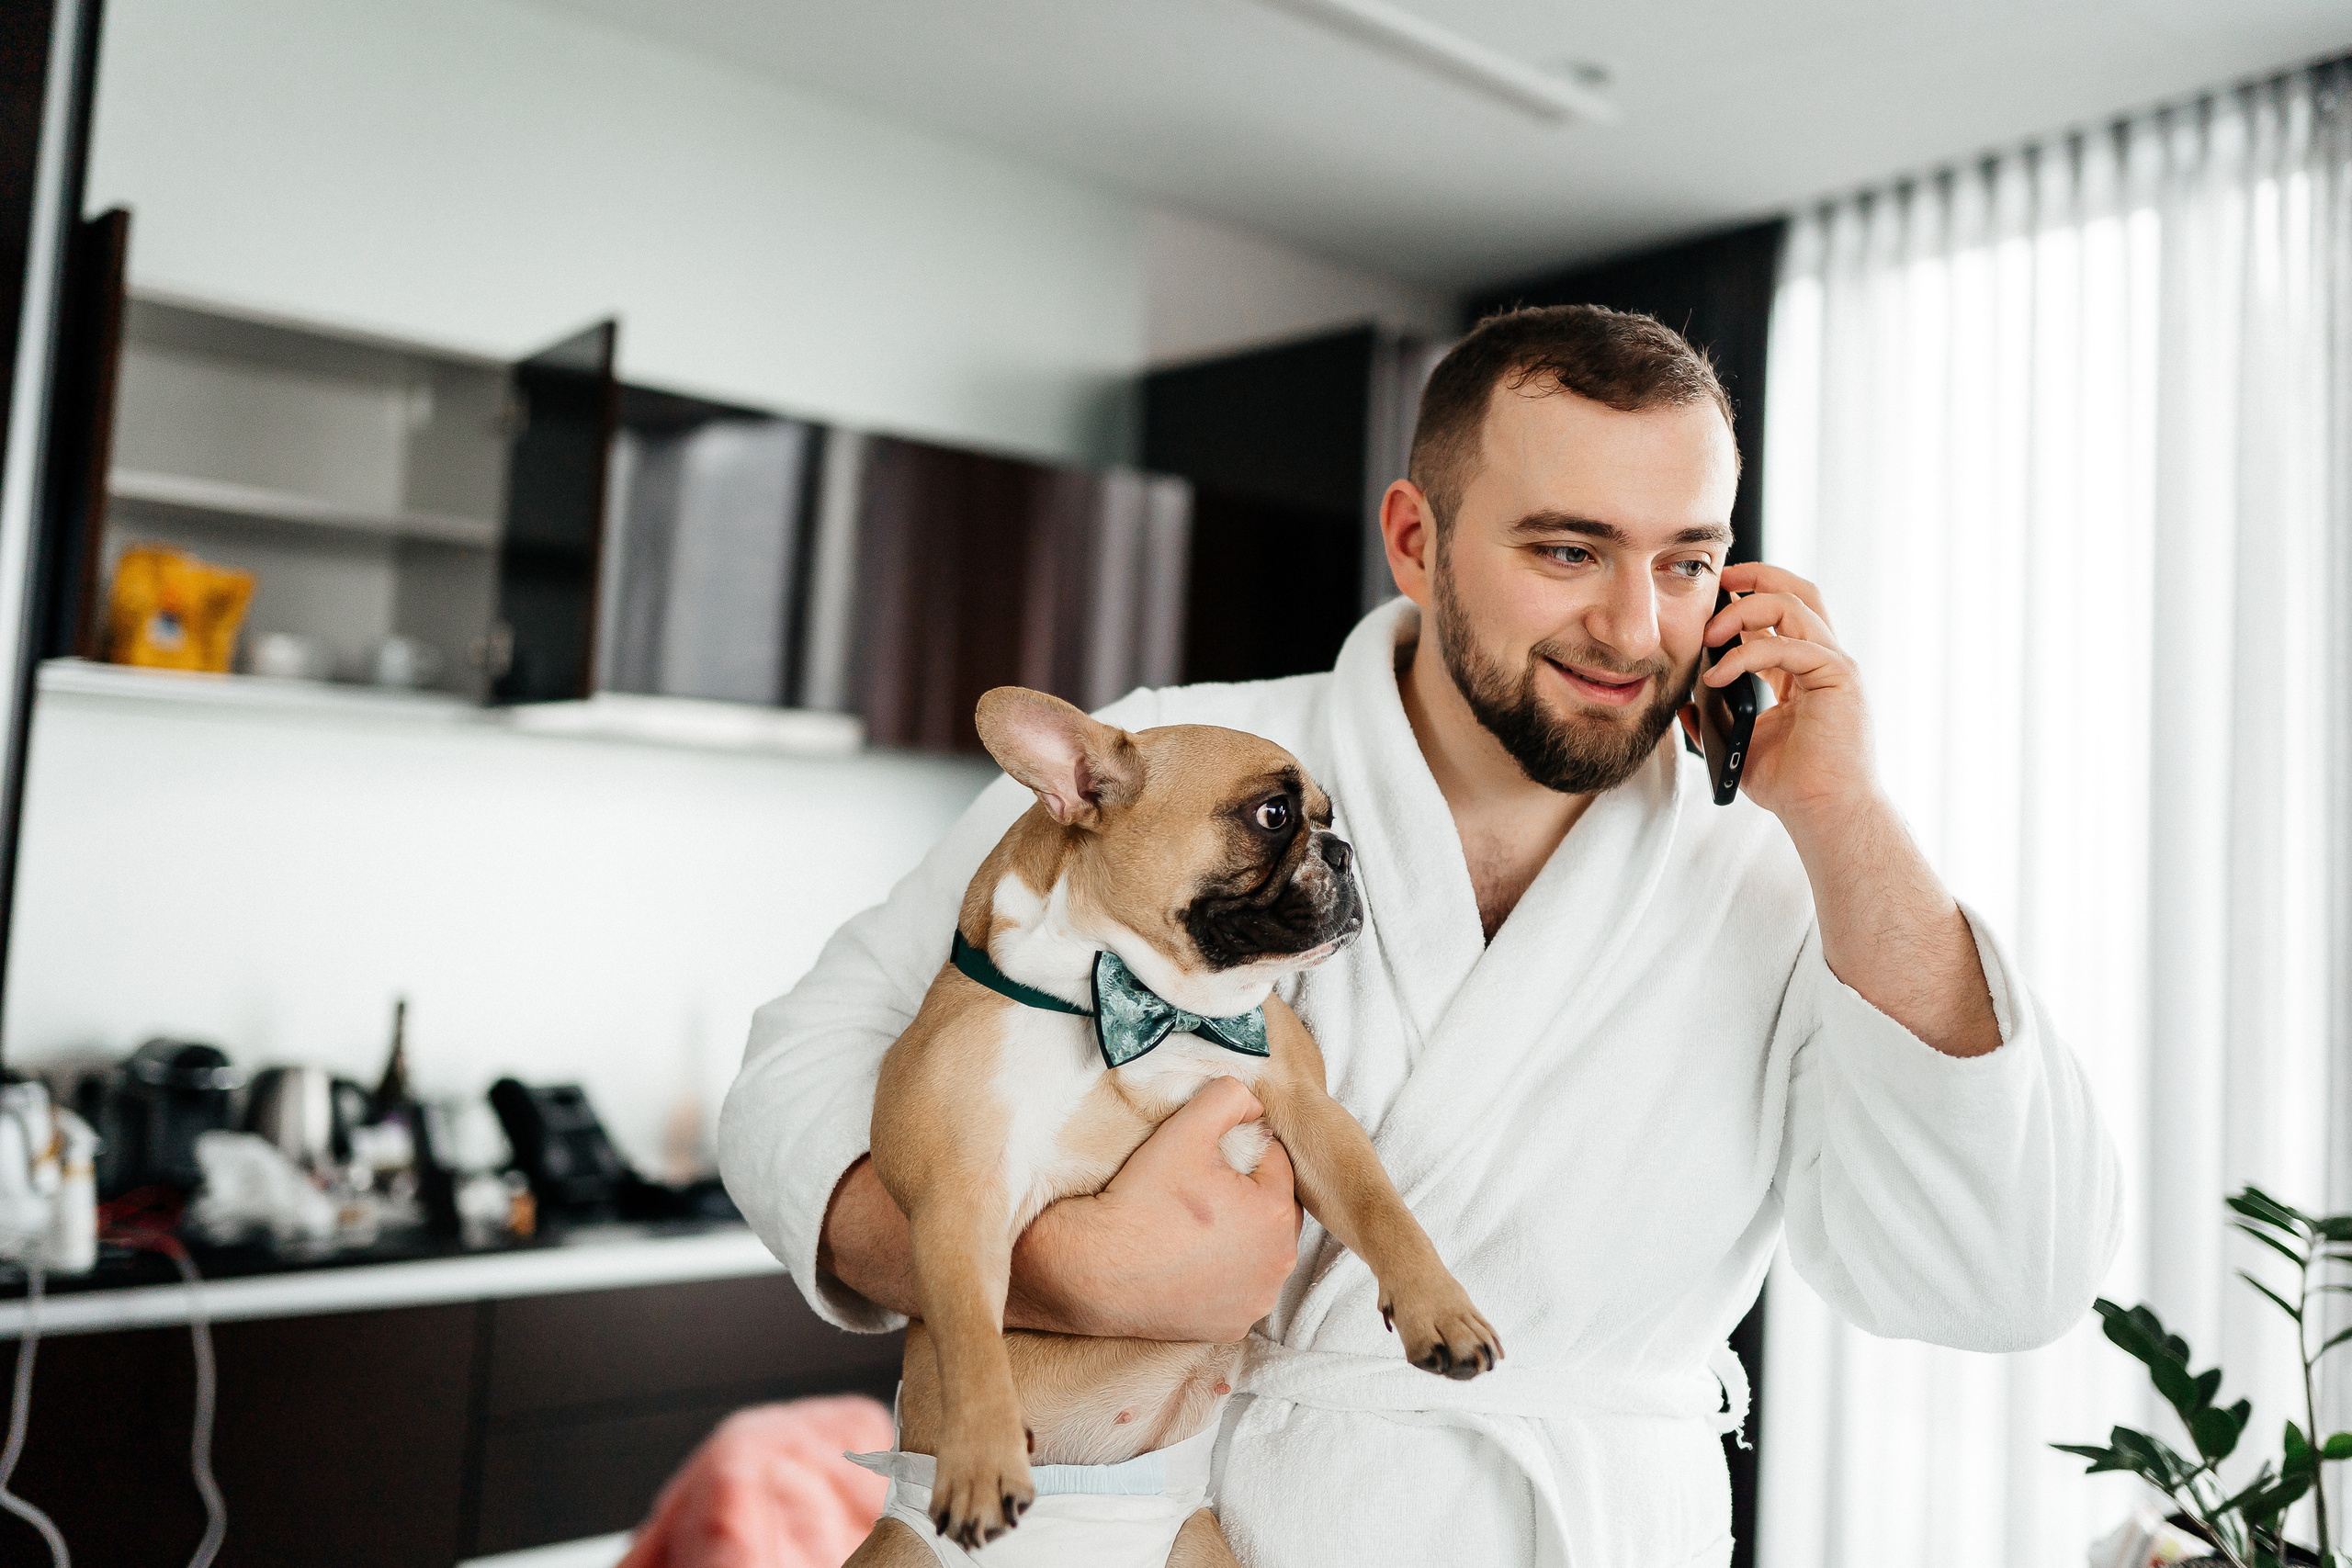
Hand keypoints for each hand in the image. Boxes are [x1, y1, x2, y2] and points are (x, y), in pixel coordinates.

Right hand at [1021, 1076, 1301, 1341]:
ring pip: (1258, 1249)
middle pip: (1273, 1207)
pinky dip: (1221, 1273)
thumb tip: (1254, 1103)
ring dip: (1239, 1234)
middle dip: (1246, 1192)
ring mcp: (1255, 1301)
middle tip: (1198, 1188)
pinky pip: (1237, 1287)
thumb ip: (1229, 1098)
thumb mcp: (1185, 1129)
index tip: (1203, 1158)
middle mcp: (1278, 1264)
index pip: (1274, 1161)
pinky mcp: (1232, 1327)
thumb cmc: (1140, 1200)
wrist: (1092, 1270)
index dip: (1239, 1150)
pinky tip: (1189, 1259)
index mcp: (1277, 1214)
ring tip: (1194, 1223)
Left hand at [1696, 562, 1879, 829]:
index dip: (1747, 597)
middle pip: (1799, 592)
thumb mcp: (1741, 743)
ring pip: (1795, 606)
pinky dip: (1746, 655)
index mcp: (1803, 670)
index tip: (1712, 596)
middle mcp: (1824, 660)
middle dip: (1757, 576)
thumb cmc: (1792, 785)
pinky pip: (1788, 647)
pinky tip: (1716, 676)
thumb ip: (1716, 719)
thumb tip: (1684, 705)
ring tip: (1708, 634)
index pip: (1781, 614)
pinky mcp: (1839, 679)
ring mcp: (1835, 666)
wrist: (1825, 814)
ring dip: (1745, 611)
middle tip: (1716, 583)